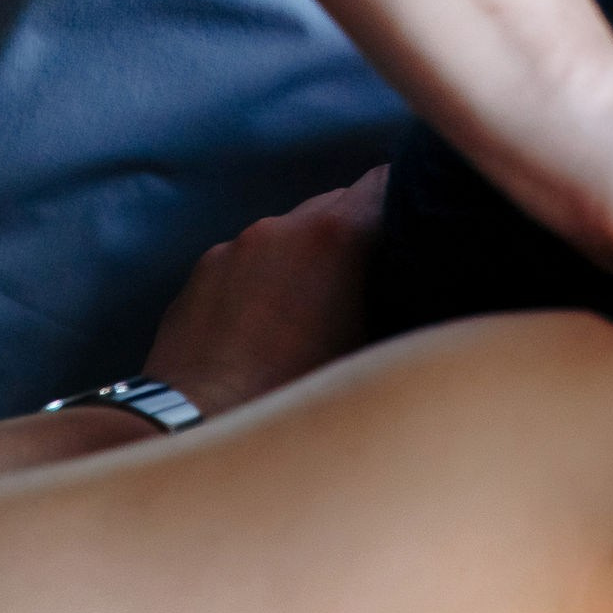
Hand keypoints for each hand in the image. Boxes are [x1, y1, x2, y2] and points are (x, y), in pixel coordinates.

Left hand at [145, 167, 387, 417]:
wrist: (197, 431)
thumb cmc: (294, 401)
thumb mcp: (366, 355)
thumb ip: (389, 303)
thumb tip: (408, 289)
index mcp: (332, 236)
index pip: (383, 181)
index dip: (405, 198)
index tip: (415, 228)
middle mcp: (281, 226)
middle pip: (335, 204)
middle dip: (355, 233)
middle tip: (371, 281)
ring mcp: (234, 246)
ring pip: (288, 234)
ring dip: (305, 259)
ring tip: (312, 314)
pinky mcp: (201, 273)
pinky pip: (247, 261)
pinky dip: (264, 281)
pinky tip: (265, 331)